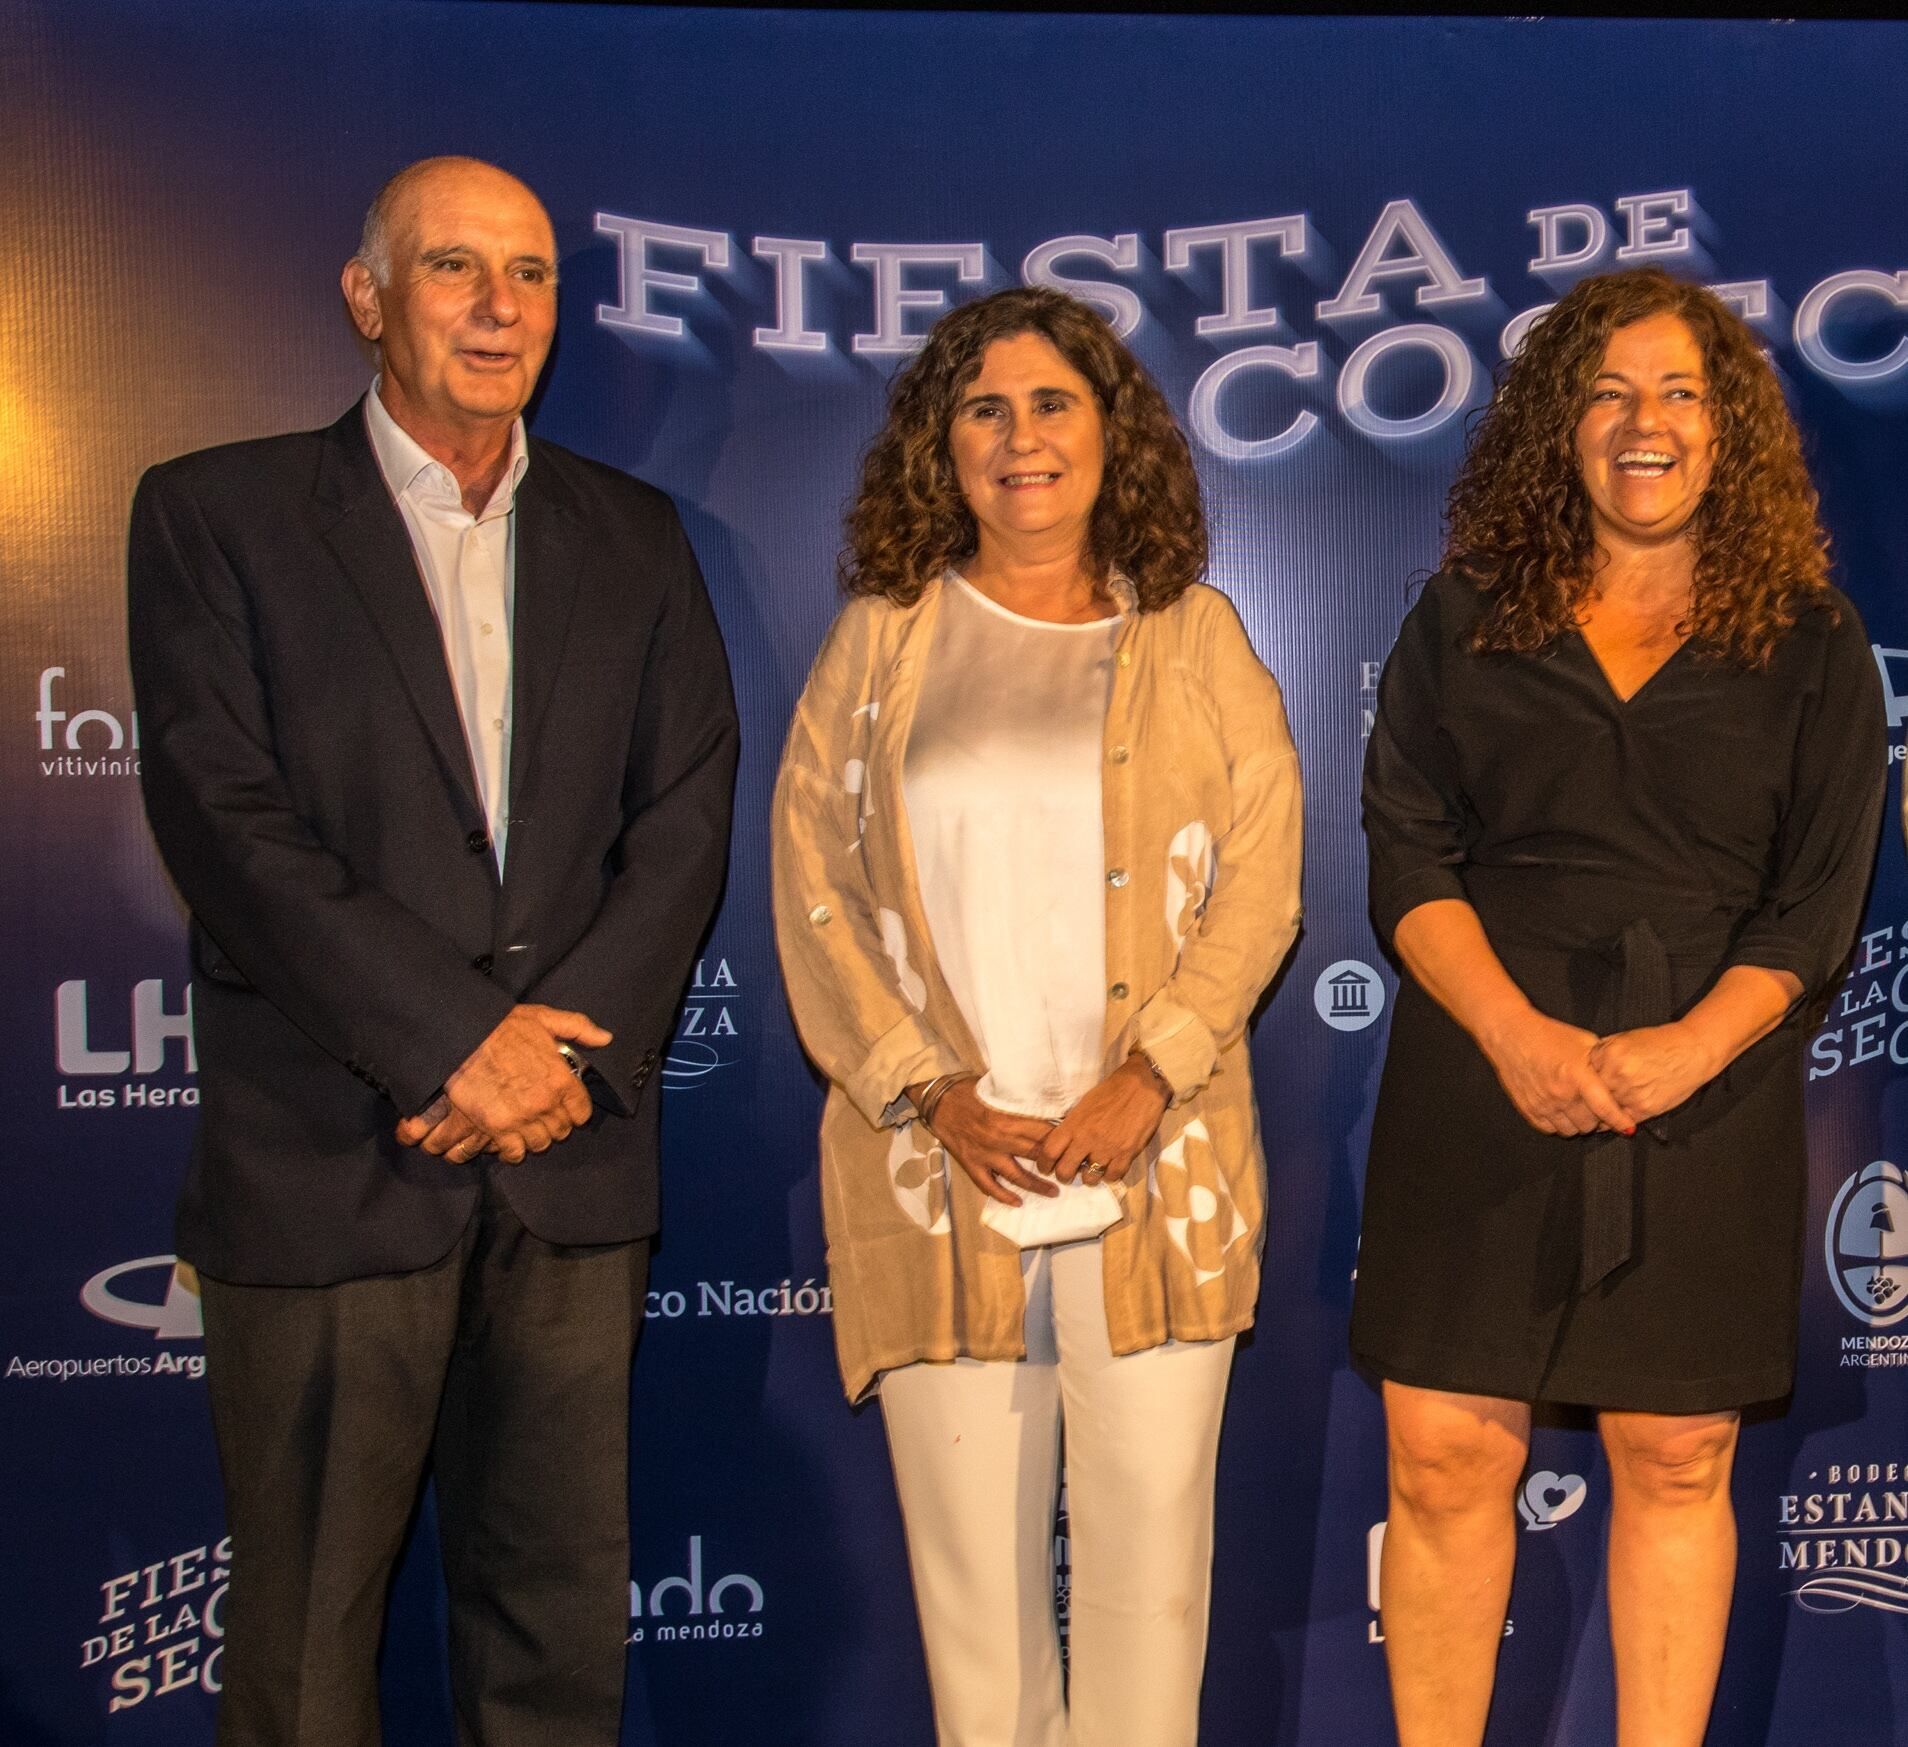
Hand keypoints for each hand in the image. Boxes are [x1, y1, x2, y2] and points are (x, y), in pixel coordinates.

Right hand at [394, 1005, 609, 1163]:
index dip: (574, 1110)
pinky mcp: (496, 1128)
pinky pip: (514, 1153)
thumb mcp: (545, 1018)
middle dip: (555, 1123)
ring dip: (535, 1137)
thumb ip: (579, 1028)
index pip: (582, 1112)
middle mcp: (545, 1103)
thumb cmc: (502, 1026)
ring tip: (527, 1127)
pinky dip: (513, 1150)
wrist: (462, 1038)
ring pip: (540, 1144)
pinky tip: (510, 1140)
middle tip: (543, 1115)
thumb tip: (606, 1038)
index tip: (565, 1106)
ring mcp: (521, 1118)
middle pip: (561, 1131)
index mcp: (561, 1079)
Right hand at [914, 1079, 1060, 1207]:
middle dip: (1055, 1164)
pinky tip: (1017, 1202)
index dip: (1061, 1140)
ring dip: (1037, 1185)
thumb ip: (1019, 1102)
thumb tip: (1045, 1105)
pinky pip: (989, 1185)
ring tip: (1054, 1192)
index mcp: (1009, 1118)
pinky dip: (1003, 1196)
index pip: (1044, 1132)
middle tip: (1071, 1170)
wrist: (938, 1099)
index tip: (1074, 1145)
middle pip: (1036, 1154)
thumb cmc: (969, 1090)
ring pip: (1017, 1175)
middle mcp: (1000, 1139)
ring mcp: (985, 1155)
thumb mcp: (998, 1090)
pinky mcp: (971, 1164)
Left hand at [1037, 1055, 1169, 1184]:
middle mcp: (1087, 1139)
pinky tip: (1109, 1168)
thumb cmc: (1111, 1090)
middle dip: (1064, 1176)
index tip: (1047, 1167)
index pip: (1049, 1152)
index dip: (1044, 1164)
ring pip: (1089, 1178)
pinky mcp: (1127, 1154)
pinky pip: (1112, 1177)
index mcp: (1074, 1124)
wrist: (1142, 1085)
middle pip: (1065, 1171)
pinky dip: (1109, 1176)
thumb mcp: (1083, 1104)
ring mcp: (1107, 1148)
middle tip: (1068, 1173)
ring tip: (1092, 1170)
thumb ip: (1072, 1125)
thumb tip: (1063, 1143)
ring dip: (1088, 1177)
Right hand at [1480, 1009, 1634, 1136]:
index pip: (1605, 1108)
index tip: (1628, 1128)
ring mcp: (1543, 1103)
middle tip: (1597, 1111)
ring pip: (1570, 1131)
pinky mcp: (1528, 1108)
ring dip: (1578, 1124)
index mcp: (1577, 1074)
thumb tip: (1618, 1081)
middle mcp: (1560, 1092)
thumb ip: (1601, 1063)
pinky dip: (1558, 1124)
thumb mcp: (1583, 1042)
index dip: (1620, 1121)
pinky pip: (1549, 1129)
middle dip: (1598, 1120)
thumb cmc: (1548, 1035)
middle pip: (1590, 1125)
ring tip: (1578, 1110)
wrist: (1512, 1033)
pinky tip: (1561, 1110)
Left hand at [1589, 1023, 1718, 1124]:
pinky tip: (1613, 1118)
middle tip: (1583, 1103)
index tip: (1580, 1086)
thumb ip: (1603, 1052)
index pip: (1582, 1072)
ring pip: (1603, 1108)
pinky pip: (1620, 1120)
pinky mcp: (1644, 1108)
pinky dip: (1614, 1121)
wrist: (1692, 1051)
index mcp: (1609, 1053)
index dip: (1581, 1080)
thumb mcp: (1625, 1038)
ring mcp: (1630, 1092)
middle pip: (1589, 1092)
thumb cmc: (1659, 1043)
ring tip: (1598, 1111)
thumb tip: (1582, 1068)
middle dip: (1587, 1098)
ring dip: (1599, 1111)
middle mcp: (1617, 1073)